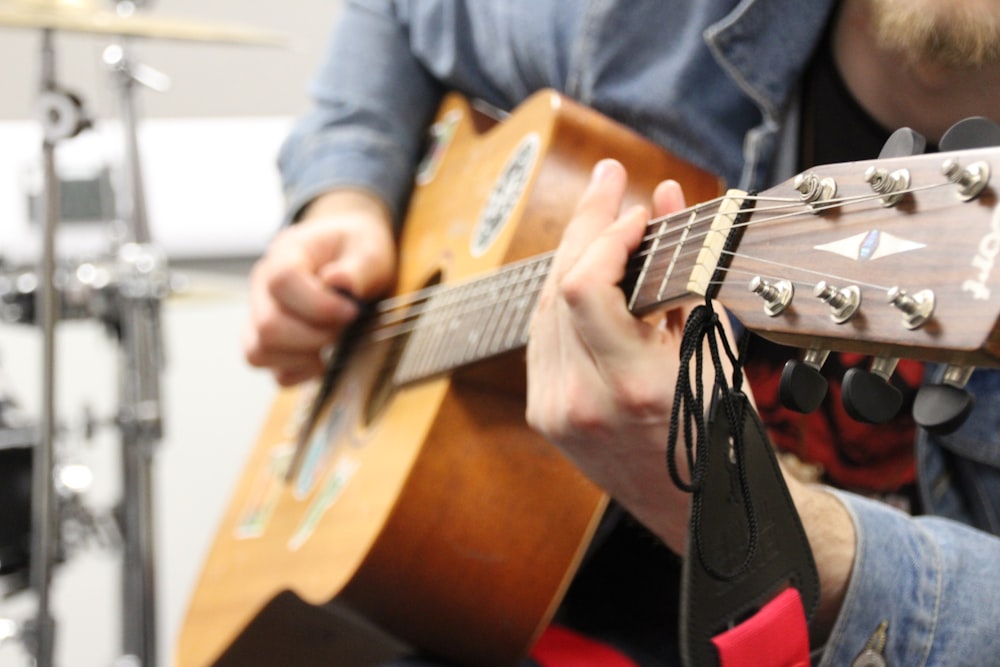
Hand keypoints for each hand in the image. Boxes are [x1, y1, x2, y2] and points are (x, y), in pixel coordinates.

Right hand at [243, 190, 396, 385]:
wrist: (347, 253)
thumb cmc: (354, 250)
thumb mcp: (368, 249)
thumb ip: (357, 267)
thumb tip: (338, 281)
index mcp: (284, 255)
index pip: (281, 282)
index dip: (318, 305)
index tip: (350, 312)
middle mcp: (262, 288)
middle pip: (268, 325)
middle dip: (315, 336)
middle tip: (345, 326)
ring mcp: (260, 318)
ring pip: (260, 352)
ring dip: (304, 357)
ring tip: (334, 341)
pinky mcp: (270, 344)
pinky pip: (274, 372)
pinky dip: (301, 372)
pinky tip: (324, 357)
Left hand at [526, 160, 855, 633]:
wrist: (691, 509)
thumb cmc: (718, 435)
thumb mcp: (712, 351)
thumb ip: (683, 272)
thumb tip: (668, 202)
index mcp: (633, 387)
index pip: (585, 287)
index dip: (605, 234)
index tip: (637, 210)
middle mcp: (581, 399)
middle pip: (557, 285)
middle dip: (586, 225)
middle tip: (611, 182)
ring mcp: (553, 408)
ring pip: (543, 305)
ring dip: (573, 256)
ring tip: (604, 217)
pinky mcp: (543, 411)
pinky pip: (543, 334)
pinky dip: (564, 295)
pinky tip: (586, 268)